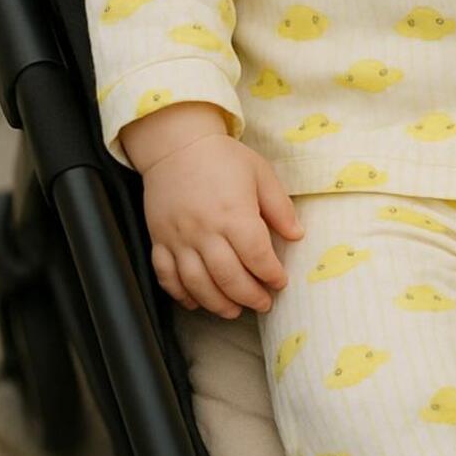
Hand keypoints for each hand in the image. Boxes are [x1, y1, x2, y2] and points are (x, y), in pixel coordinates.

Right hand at [141, 132, 303, 318]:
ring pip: (197, 284)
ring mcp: (178, 238)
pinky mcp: (158, 240)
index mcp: (233, 214)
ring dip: (217, 303)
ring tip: (234, 310)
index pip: (256, 256)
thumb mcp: (260, 174)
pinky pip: (166, 276)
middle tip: (263, 304)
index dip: (271, 275)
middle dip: (250, 297)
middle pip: (228, 277)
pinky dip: (180, 294)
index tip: (280, 282)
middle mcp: (204, 231)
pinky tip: (196, 302)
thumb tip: (297, 236)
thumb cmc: (223, 158)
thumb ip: (279, 207)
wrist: (177, 144)